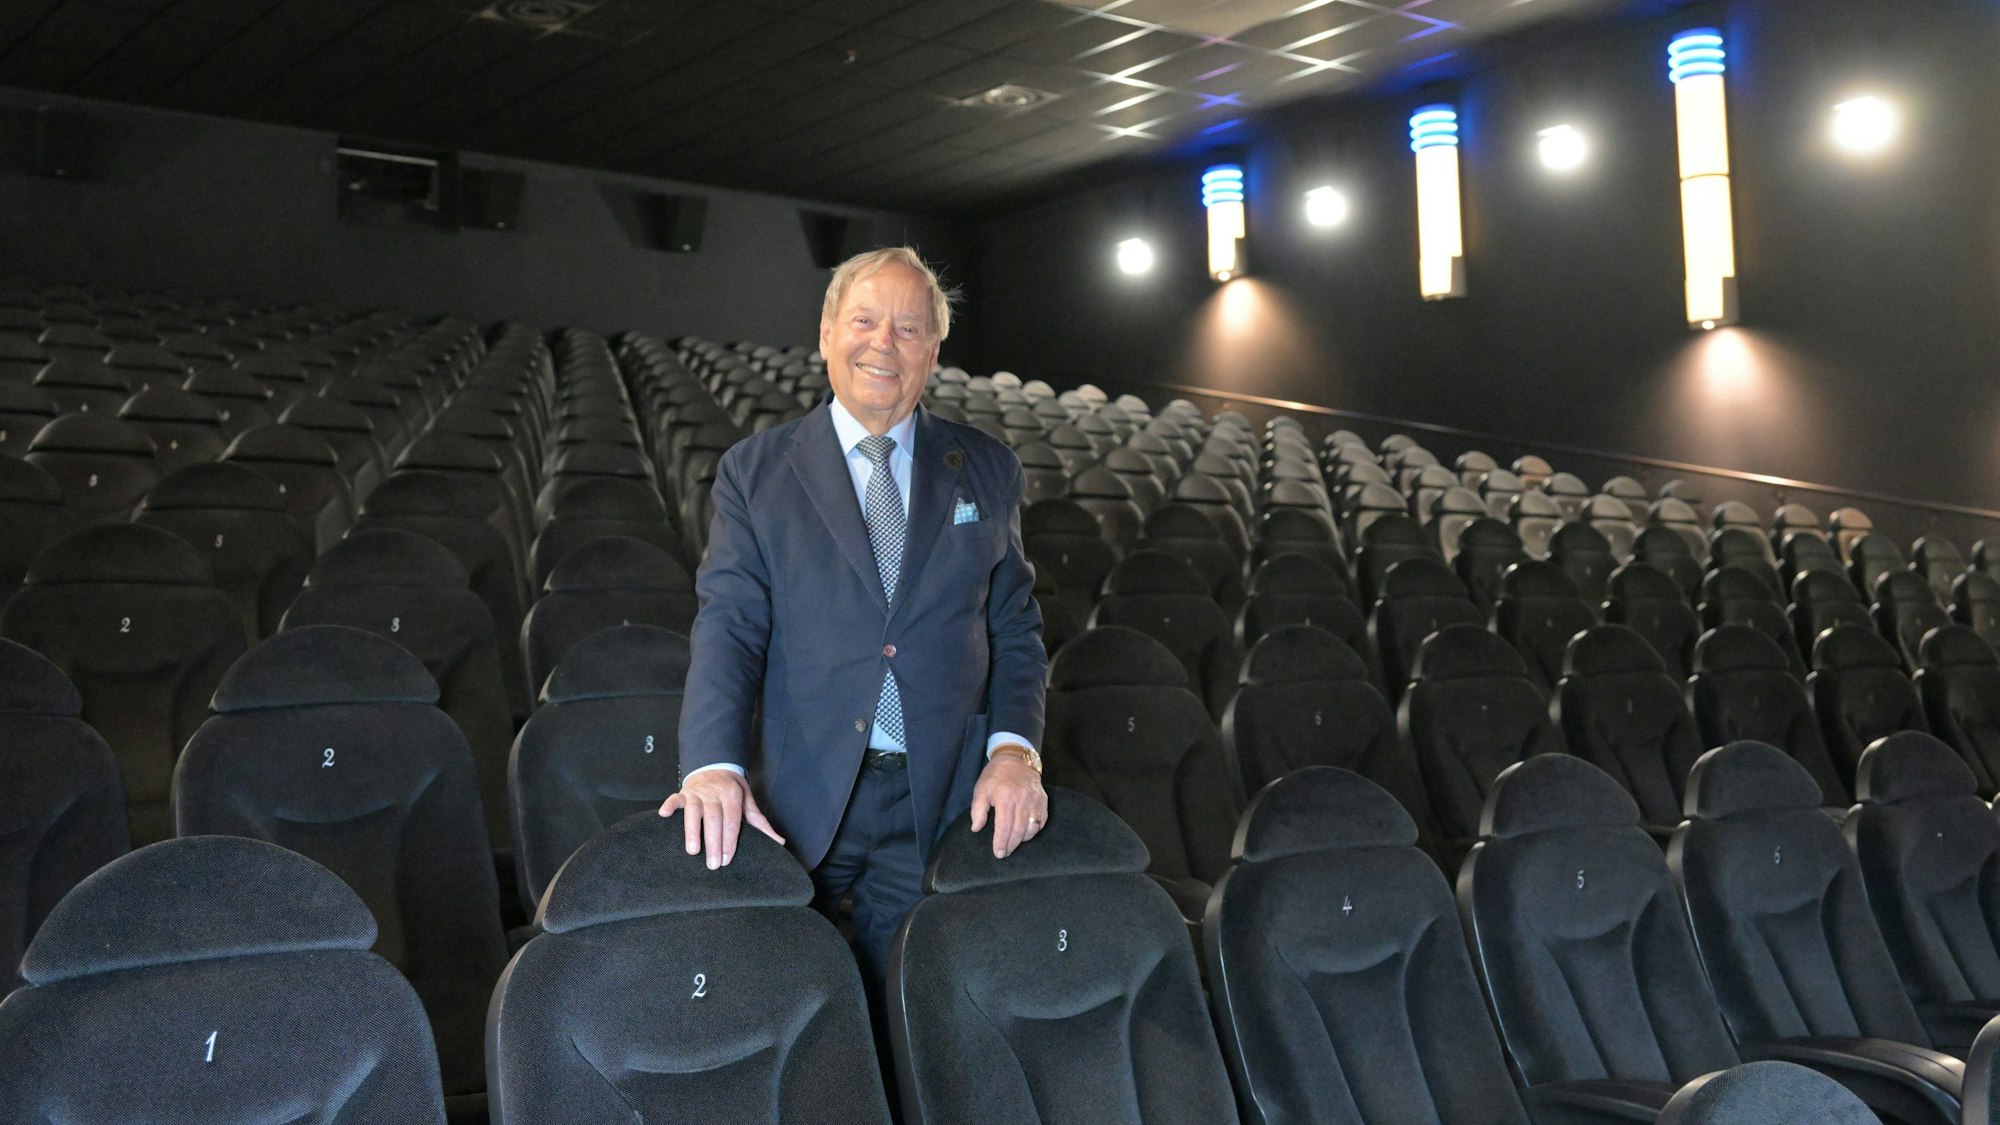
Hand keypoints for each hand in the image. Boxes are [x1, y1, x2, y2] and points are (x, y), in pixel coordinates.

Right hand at [658, 769, 783, 868]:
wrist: (716, 765)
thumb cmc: (732, 790)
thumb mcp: (748, 802)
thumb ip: (760, 823)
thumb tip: (779, 842)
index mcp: (732, 796)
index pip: (732, 821)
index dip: (730, 841)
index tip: (728, 859)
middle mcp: (714, 793)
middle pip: (714, 820)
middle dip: (714, 843)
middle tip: (713, 865)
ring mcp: (697, 793)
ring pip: (694, 812)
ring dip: (692, 831)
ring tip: (692, 851)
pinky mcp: (683, 792)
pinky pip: (674, 798)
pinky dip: (669, 805)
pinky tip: (664, 815)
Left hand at [969, 747, 1046, 858]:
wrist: (1015, 759)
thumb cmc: (995, 776)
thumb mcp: (981, 789)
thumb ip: (977, 810)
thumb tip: (976, 828)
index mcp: (1005, 796)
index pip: (1004, 825)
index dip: (1001, 842)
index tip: (998, 853)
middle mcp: (1022, 798)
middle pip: (1018, 829)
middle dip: (1011, 845)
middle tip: (1005, 853)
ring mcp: (1035, 799)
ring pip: (1032, 827)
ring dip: (1023, 840)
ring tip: (1014, 844)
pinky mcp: (1043, 799)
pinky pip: (1041, 821)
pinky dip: (1034, 831)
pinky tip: (1025, 834)